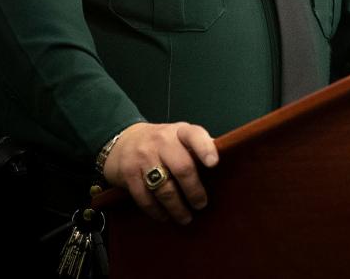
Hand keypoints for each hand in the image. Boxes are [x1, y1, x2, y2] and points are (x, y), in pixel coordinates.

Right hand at [102, 121, 217, 224]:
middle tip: (201, 205)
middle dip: (194, 191)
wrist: (123, 140)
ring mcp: (144, 157)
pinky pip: (145, 197)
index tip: (214, 164)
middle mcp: (162, 141)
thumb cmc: (161, 142)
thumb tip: (226, 164)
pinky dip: (156, 211)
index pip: (195, 135)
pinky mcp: (129, 174)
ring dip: (177, 207)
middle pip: (182, 168)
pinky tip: (164, 216)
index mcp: (179, 131)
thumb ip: (197, 147)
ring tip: (185, 217)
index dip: (205, 149)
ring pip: (164, 188)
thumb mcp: (179, 136)